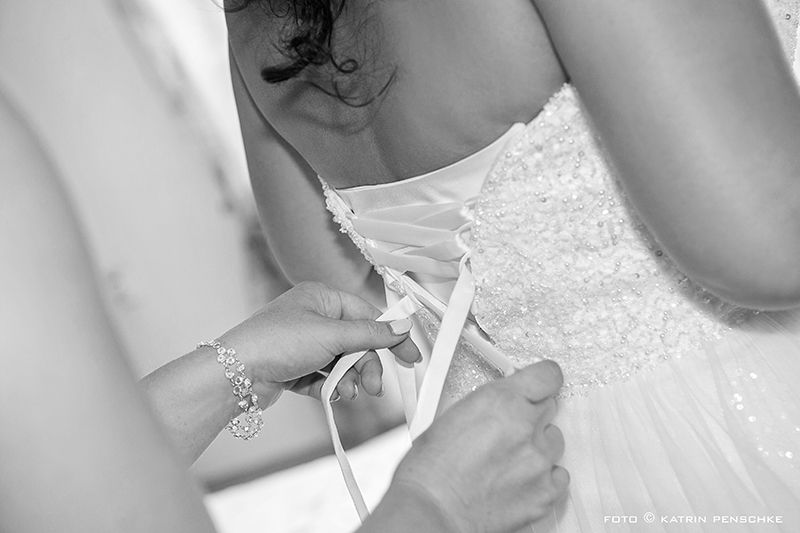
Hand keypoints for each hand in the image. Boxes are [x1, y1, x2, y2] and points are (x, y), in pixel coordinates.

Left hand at [219, 281, 420, 405]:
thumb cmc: (277, 342)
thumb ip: (370, 334)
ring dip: (349, 379)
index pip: (368, 315)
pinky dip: (331, 387)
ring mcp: (302, 343)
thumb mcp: (332, 335)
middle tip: (375, 387)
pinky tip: (332, 395)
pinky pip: (324, 377)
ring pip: (341, 362)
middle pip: (356, 342)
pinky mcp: (294, 367)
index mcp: (322, 297)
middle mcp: (313, 317)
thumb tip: (402, 326)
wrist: (233, 374)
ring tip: (347, 393)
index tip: (411, 357)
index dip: (390, 337)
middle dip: (366, 365)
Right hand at [382, 360, 567, 532]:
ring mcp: (539, 461)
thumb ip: (488, 404)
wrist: (432, 510)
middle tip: (509, 427)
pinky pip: (559, 475)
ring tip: (509, 458)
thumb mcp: (452, 415)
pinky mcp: (545, 492)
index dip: (542, 379)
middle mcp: (526, 427)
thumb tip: (501, 402)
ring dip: (537, 445)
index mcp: (502, 401)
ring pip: (555, 440)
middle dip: (531, 414)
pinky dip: (544, 475)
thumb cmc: (430, 469)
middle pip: (550, 406)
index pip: (547, 375)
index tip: (538, 384)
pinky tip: (521, 478)